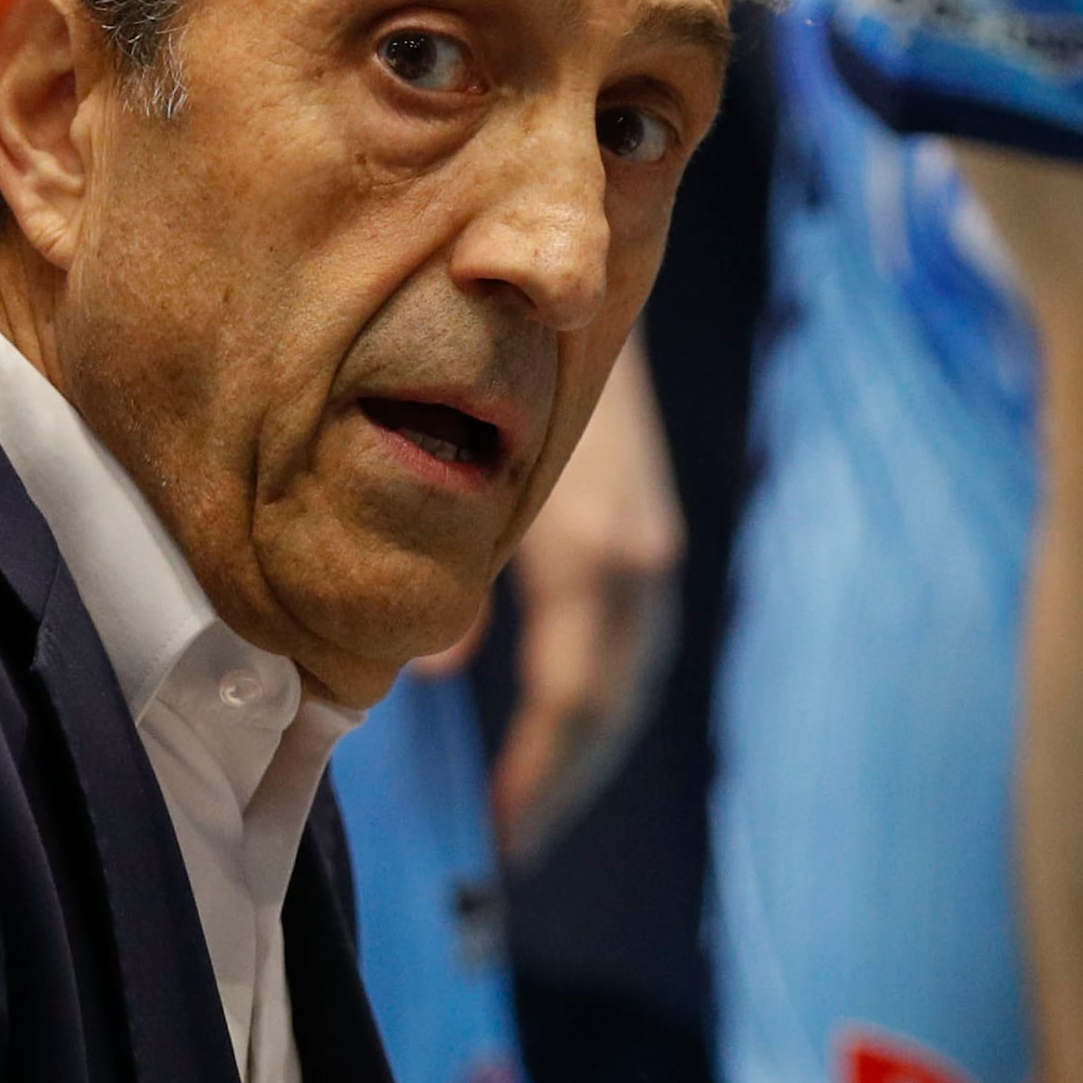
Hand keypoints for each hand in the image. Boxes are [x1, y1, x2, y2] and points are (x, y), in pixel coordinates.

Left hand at [484, 346, 679, 861]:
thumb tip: (437, 673)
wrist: (590, 243)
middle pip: (609, 701)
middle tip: (509, 839)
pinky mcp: (637, 523)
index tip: (497, 834)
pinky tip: (553, 720)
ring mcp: (644, 538)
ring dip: (580, 742)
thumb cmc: (503, 349)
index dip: (537, 774)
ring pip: (624, 673)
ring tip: (529, 800)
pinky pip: (623, 637)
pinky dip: (593, 692)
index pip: (574, 700)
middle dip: (563, 776)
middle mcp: (634, 552)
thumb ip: (451, 570)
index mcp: (596, 552)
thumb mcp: (466, 460)